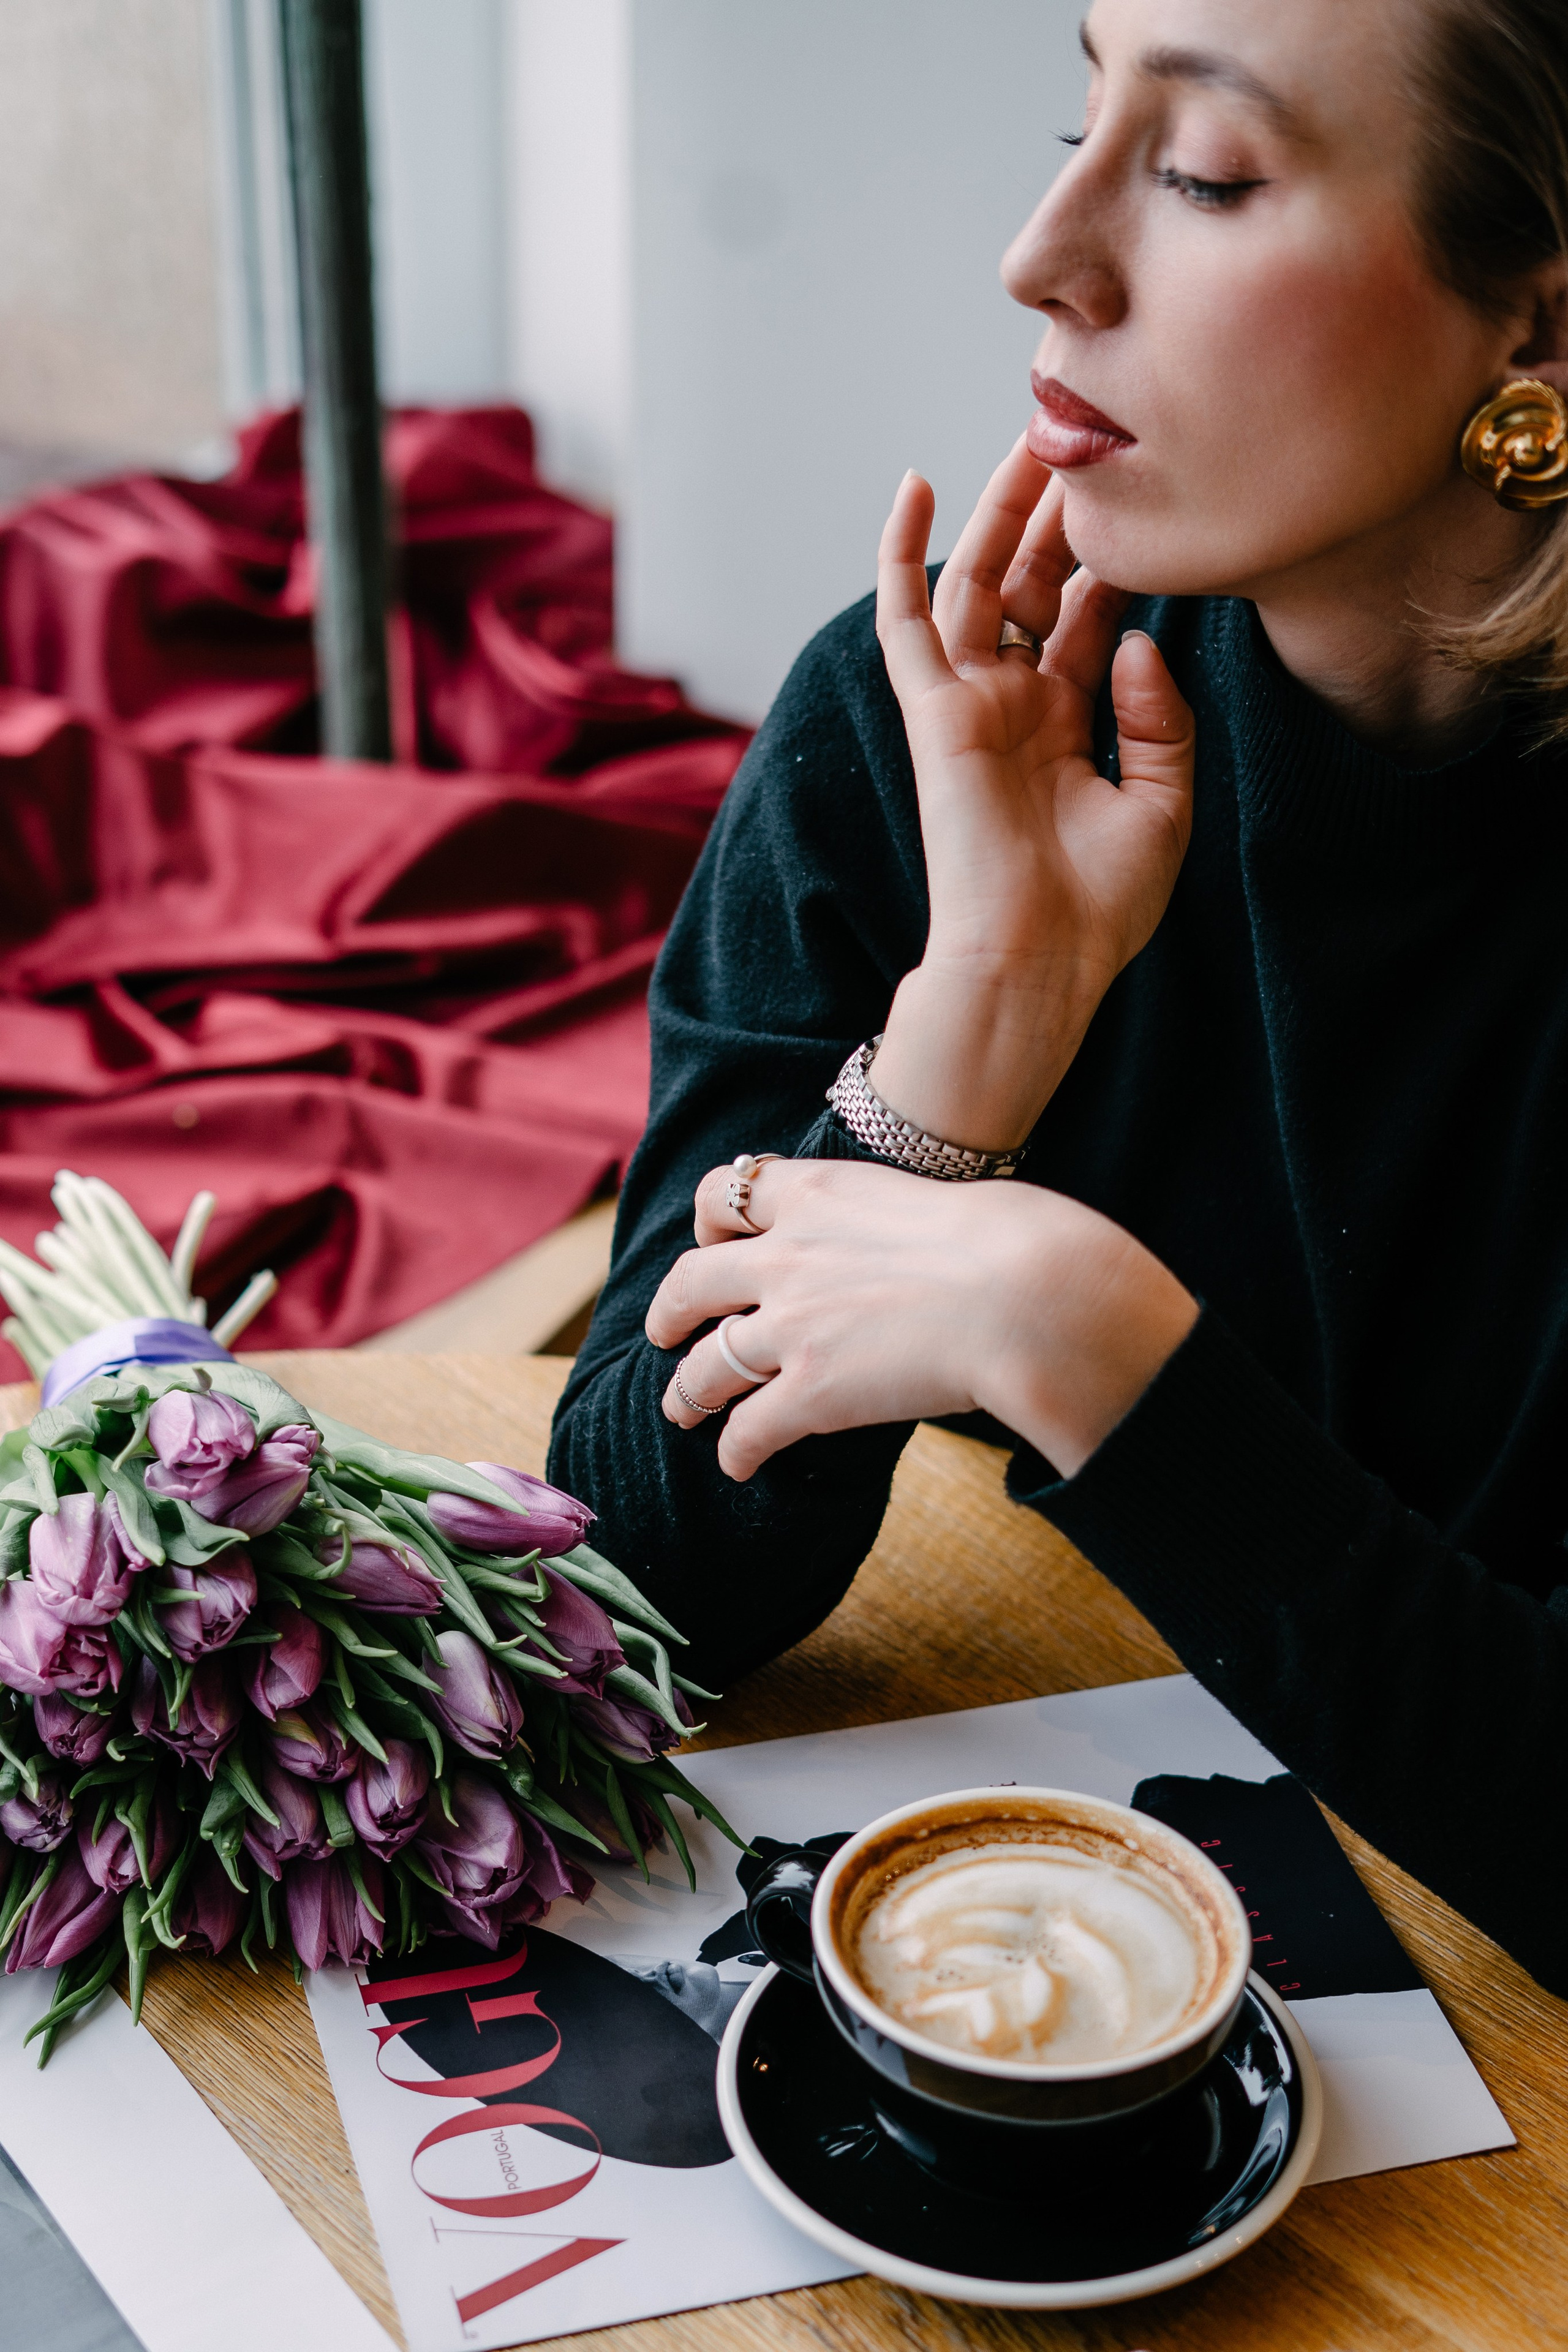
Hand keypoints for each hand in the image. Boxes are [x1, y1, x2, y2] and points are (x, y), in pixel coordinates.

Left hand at [646, 1158, 1197, 1482]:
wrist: (1023, 1293)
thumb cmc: (1010, 1243)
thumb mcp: (930, 1200)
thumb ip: (889, 1221)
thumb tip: (915, 1245)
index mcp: (819, 1195)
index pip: (728, 1191)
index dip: (710, 1221)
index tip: (714, 1240)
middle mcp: (787, 1256)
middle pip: (692, 1281)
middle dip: (670, 1310)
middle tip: (664, 1330)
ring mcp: (791, 1326)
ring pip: (704, 1363)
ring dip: (686, 1391)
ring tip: (681, 1408)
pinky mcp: (810, 1392)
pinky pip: (747, 1429)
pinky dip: (735, 1451)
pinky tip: (737, 1464)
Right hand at [870, 442, 1194, 1152]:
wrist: (1038, 964)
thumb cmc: (1098, 909)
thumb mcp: (1163, 805)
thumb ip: (1159, 719)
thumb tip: (1134, 640)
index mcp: (1064, 724)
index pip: (1085, 617)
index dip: (1112, 558)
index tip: (1143, 494)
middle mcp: (1014, 705)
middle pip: (1032, 584)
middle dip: (1058, 513)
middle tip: (1085, 434)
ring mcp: (969, 705)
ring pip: (978, 581)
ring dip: (1001, 510)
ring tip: (1030, 435)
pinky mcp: (932, 713)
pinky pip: (906, 619)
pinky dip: (902, 552)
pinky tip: (915, 484)